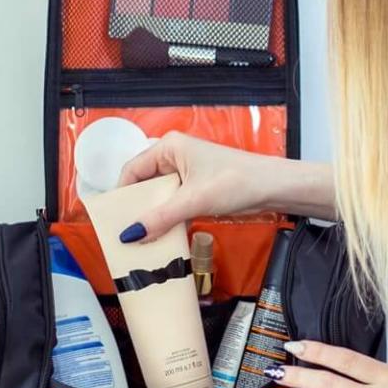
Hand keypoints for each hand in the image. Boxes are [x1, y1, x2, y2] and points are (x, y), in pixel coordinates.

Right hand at [113, 133, 334, 242]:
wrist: (274, 188)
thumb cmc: (238, 181)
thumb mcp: (193, 200)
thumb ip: (160, 218)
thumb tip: (130, 235)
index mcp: (169, 147)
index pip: (132, 170)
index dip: (122, 195)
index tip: (113, 219)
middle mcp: (175, 157)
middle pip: (144, 184)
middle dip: (136, 208)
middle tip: (125, 233)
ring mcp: (186, 174)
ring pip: (159, 197)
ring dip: (152, 217)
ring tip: (141, 240)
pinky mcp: (197, 189)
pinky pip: (173, 205)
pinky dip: (167, 220)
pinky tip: (162, 237)